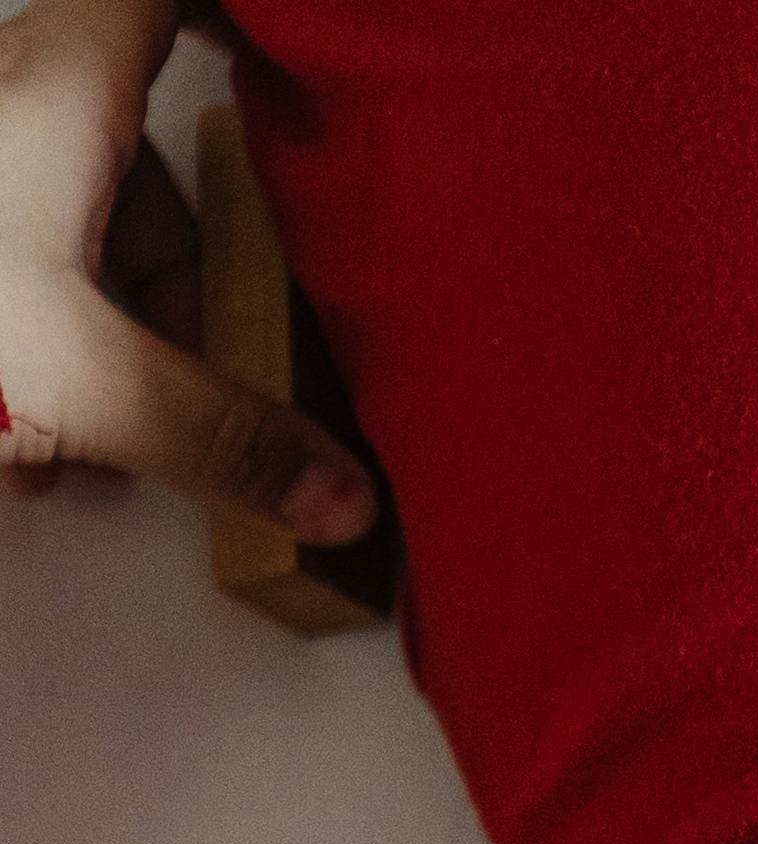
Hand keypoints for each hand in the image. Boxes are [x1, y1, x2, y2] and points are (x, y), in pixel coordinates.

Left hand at [0, 0, 374, 536]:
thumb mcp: (70, 380)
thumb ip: (217, 440)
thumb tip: (339, 498)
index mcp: (61, 94)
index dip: (248, 19)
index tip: (299, 71)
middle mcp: (6, 108)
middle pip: (138, 172)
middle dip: (172, 296)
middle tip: (179, 392)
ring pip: (70, 238)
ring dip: (93, 351)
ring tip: (62, 445)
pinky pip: (6, 277)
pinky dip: (24, 357)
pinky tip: (4, 437)